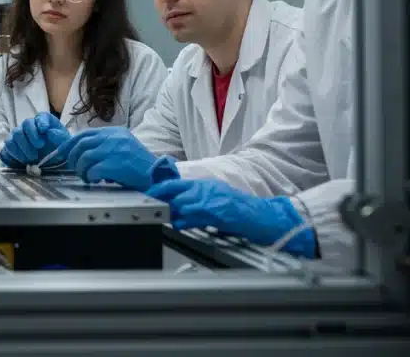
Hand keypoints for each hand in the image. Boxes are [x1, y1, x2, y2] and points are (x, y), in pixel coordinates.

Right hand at [0, 112, 69, 168]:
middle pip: (22, 129)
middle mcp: (28, 127)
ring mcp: (17, 138)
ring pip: (11, 140)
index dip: (40, 122)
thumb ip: (59, 136)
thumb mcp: (63, 142)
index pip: (39, 117)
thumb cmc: (58, 148)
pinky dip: (13, 156)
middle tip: (39, 148)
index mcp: (42, 122)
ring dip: (21, 150)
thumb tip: (50, 132)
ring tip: (32, 159)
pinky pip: (6, 150)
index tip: (44, 130)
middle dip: (29, 140)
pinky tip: (23, 162)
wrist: (54, 160)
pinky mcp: (12, 149)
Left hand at [52, 126, 178, 189]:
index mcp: (115, 132)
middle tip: (74, 168)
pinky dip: (90, 177)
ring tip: (86, 177)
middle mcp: (114, 138)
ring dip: (81, 170)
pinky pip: (92, 170)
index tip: (59, 153)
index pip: (84, 134)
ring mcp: (115, 150)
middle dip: (72, 158)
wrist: (157, 175)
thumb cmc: (139, 165)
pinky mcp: (116, 164)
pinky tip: (95, 180)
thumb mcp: (122, 147)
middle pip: (81, 144)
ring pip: (84, 157)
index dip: (68, 144)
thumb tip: (79, 152)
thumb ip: (104, 145)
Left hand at [145, 179, 316, 257]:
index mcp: (205, 184)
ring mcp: (211, 200)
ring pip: (180, 205)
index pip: (174, 183)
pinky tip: (182, 225)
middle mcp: (206, 189)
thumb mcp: (216, 196)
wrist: (262, 216)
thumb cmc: (241, 209)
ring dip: (172, 214)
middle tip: (153, 209)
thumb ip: (197, 197)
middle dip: (161, 202)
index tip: (147, 195)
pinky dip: (184, 223)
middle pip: (173, 193)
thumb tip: (177, 202)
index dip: (158, 189)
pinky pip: (193, 217)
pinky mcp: (216, 213)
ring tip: (168, 219)